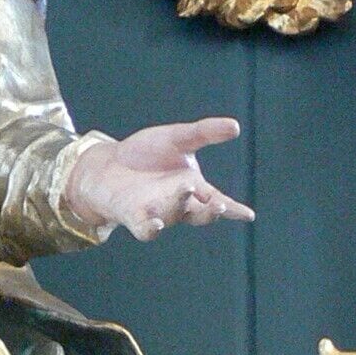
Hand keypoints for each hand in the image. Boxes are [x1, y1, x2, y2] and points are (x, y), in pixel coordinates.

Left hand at [65, 117, 251, 241]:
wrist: (107, 165)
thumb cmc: (145, 154)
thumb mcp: (177, 138)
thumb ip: (204, 133)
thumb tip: (236, 126)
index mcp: (193, 188)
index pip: (217, 201)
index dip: (233, 209)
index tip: (248, 215)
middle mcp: (178, 205)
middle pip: (200, 214)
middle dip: (211, 211)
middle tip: (219, 204)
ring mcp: (156, 212)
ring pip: (174, 215)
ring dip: (181, 203)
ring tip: (187, 187)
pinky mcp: (133, 216)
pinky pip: (145, 229)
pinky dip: (151, 228)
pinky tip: (155, 223)